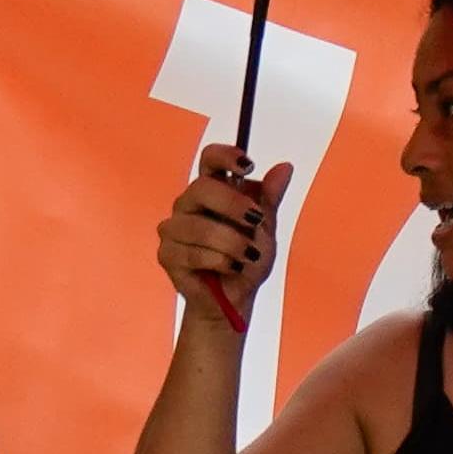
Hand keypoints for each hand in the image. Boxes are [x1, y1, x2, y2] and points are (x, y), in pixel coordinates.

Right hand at [158, 145, 295, 314]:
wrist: (236, 297)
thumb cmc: (248, 258)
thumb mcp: (265, 227)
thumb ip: (270, 198)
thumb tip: (286, 167)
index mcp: (212, 189)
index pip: (210, 159)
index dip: (226, 156)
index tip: (248, 166)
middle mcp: (188, 204)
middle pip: (202, 188)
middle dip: (234, 204)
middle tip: (256, 220)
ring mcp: (173, 229)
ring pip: (200, 226)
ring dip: (232, 242)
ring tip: (248, 256)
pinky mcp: (167, 254)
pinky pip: (193, 253)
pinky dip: (220, 262)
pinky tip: (232, 267)